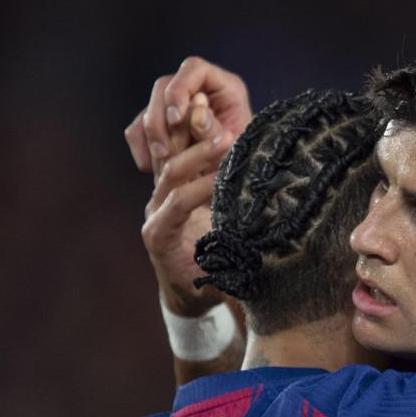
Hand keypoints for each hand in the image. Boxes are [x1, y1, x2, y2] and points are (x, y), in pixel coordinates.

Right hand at [125, 57, 252, 175]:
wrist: (235, 179)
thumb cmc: (242, 160)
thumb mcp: (234, 145)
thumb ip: (214, 128)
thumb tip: (196, 113)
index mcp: (224, 86)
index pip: (194, 69)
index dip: (180, 89)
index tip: (175, 118)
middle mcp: (198, 90)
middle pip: (164, 87)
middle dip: (159, 118)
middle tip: (164, 148)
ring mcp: (177, 106)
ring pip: (149, 108)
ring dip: (150, 134)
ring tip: (161, 158)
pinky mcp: (162, 125)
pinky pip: (139, 129)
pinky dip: (142, 146)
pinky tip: (151, 166)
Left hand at [141, 104, 235, 316]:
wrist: (183, 287)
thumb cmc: (202, 288)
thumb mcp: (216, 284)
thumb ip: (231, 272)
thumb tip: (261, 262)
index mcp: (159, 235)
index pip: (177, 203)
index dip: (201, 189)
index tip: (227, 178)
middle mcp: (154, 212)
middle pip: (170, 174)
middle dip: (197, 156)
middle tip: (226, 140)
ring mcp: (160, 197)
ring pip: (171, 159)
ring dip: (196, 142)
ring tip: (225, 129)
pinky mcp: (170, 188)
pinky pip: (178, 157)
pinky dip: (195, 142)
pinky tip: (217, 128)